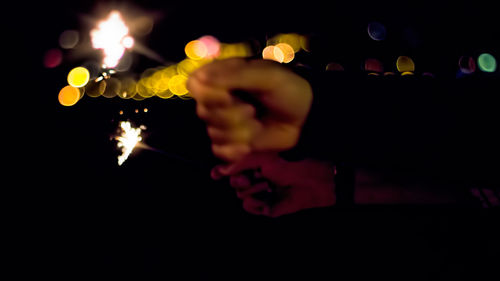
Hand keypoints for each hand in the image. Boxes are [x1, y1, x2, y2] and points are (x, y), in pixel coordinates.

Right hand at [187, 58, 312, 161]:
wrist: (306, 118)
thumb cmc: (287, 90)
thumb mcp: (266, 77)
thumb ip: (233, 76)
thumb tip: (198, 78)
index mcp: (223, 77)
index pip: (194, 84)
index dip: (206, 94)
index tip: (227, 96)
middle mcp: (218, 99)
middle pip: (203, 111)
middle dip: (230, 115)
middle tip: (253, 110)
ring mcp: (224, 122)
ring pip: (213, 133)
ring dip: (239, 132)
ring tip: (258, 124)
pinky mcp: (231, 143)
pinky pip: (219, 150)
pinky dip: (234, 150)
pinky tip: (249, 146)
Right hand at [212, 153, 335, 216]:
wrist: (313, 181)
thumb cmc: (290, 164)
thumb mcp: (262, 158)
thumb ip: (239, 163)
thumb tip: (219, 170)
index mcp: (256, 163)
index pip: (233, 168)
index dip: (222, 172)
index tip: (215, 175)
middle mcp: (258, 178)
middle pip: (235, 184)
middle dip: (241, 181)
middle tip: (252, 178)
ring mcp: (263, 193)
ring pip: (241, 196)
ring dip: (252, 191)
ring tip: (268, 186)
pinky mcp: (269, 208)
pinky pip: (250, 208)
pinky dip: (255, 204)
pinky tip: (265, 200)